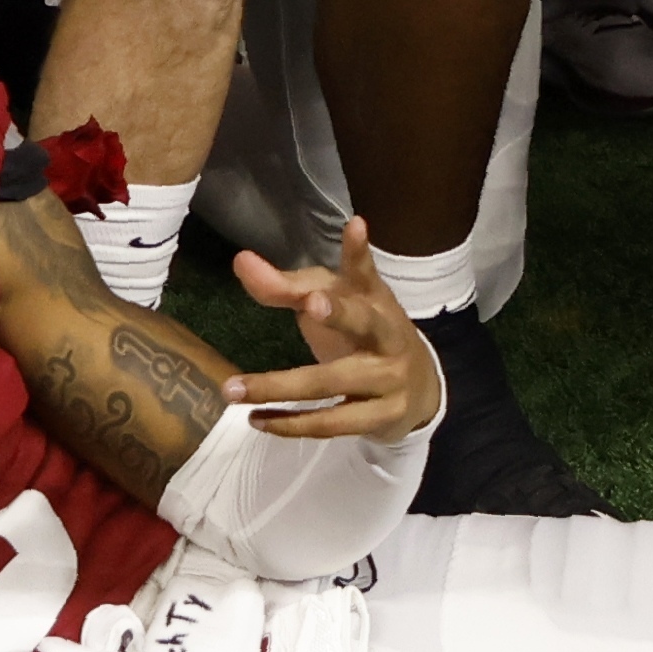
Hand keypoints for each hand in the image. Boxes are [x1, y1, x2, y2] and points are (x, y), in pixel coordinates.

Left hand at [217, 218, 445, 438]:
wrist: (419, 388)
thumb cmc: (362, 335)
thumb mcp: (331, 303)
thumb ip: (285, 286)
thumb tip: (240, 261)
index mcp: (375, 301)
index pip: (367, 272)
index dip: (359, 253)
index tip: (355, 227)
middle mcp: (389, 336)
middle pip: (365, 323)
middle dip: (338, 315)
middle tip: (309, 304)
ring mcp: (389, 380)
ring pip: (332, 384)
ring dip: (280, 389)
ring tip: (233, 390)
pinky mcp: (381, 419)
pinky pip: (331, 424)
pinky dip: (291, 424)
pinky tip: (257, 419)